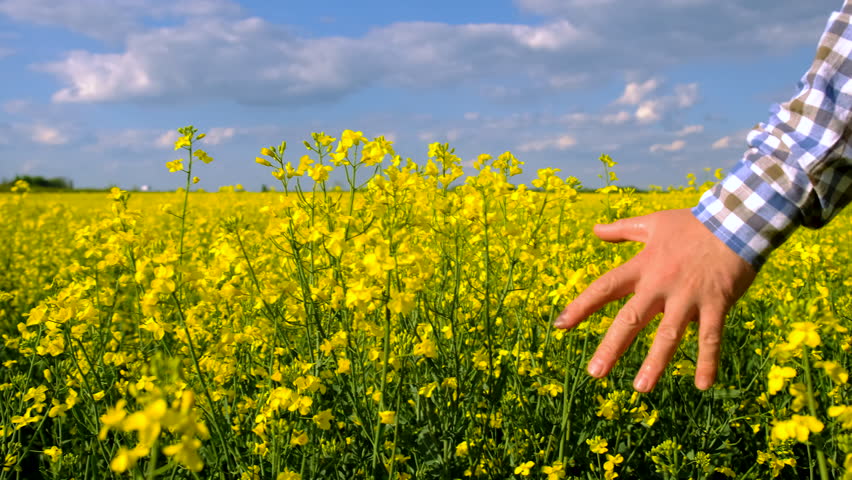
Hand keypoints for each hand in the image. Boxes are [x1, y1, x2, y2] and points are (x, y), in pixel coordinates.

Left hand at [553, 208, 756, 391]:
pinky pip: (710, 337)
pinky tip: (702, 386)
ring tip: (641, 388)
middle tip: (595, 373)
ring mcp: (688, 296)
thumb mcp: (653, 223)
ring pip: (669, 334)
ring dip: (656, 362)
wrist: (737, 221)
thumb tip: (595, 229)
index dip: (582, 306)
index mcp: (643, 266)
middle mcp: (661, 284)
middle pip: (631, 318)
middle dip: (612, 346)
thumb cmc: (693, 223)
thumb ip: (622, 230)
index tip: (560, 326)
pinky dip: (708, 361)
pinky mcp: (716, 304)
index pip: (605, 288)